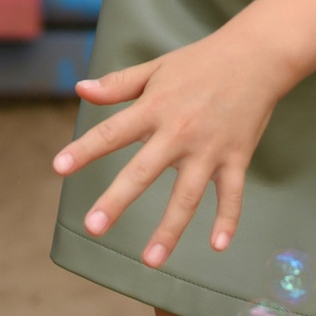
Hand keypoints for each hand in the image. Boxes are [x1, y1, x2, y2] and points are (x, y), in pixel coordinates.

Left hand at [50, 30, 291, 267]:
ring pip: (187, 196)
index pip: (112, 132)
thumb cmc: (201, 61)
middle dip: (117, 200)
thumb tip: (80, 89)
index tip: (59, 168)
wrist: (256, 55)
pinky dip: (228, 221)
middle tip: (93, 227)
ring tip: (151, 260)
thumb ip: (119, 84)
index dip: (85, 150)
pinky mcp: (237, 158)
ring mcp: (209, 149)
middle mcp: (179, 132)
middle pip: (143, 171)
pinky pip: (232, 195)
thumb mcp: (156, 68)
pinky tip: (218, 246)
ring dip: (169, 229)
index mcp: (155, 108)